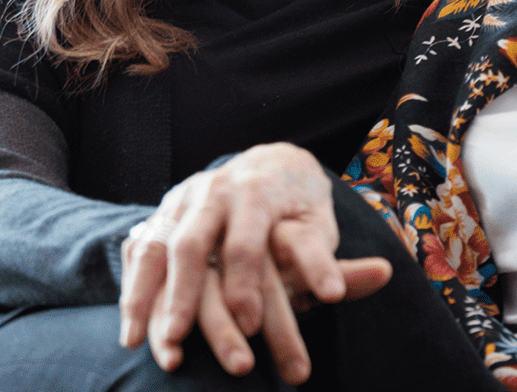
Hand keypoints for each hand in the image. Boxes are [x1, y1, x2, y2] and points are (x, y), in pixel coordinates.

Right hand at [116, 143, 391, 381]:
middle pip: (191, 245)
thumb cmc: (298, 206)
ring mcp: (179, 202)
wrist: (267, 165)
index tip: (252, 328)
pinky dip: (133, 293)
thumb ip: (337, 256)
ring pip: (155, 249)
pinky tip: (132, 335)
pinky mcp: (159, 216)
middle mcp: (212, 191)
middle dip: (186, 298)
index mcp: (256, 190)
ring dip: (149, 301)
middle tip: (184, 346)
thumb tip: (384, 275)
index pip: (247, 240)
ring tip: (157, 350)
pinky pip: (136, 255)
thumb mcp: (319, 226)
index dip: (246, 284)